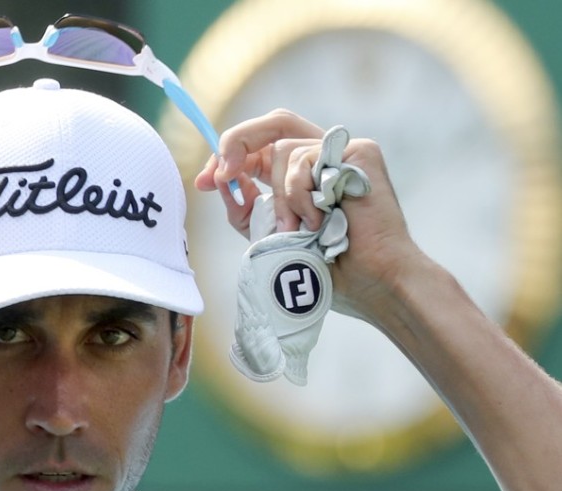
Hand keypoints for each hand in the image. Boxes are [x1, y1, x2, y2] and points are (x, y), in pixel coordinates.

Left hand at [194, 108, 425, 322]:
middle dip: (236, 143)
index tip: (204, 181)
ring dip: (279, 196)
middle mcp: (325, 158)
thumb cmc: (328, 269)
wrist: (369, 284)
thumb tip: (221, 179)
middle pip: (273, 124)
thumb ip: (246, 207)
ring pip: (282, 150)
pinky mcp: (360, 153)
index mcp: (305, 175)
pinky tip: (318, 220)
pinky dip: (298, 193)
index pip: (262, 145)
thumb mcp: (270, 235)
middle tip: (220, 175)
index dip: (229, 155)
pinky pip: (304, 158)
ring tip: (298, 229)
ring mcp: (344, 153)